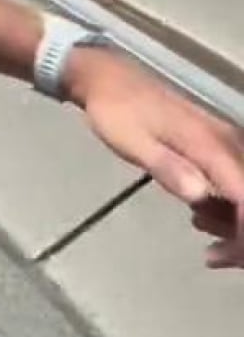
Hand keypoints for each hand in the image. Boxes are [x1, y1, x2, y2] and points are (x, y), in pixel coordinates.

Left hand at [64, 48, 243, 269]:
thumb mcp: (132, 143)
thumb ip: (167, 168)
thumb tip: (200, 197)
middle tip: (216, 257)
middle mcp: (226, 142)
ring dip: (235, 221)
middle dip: (241, 231)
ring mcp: (223, 141)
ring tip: (210, 246)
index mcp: (209, 144)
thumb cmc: (115, 111)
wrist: (106, 79)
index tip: (232, 254)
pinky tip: (202, 216)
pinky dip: (227, 204)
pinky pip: (235, 179)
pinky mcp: (215, 144)